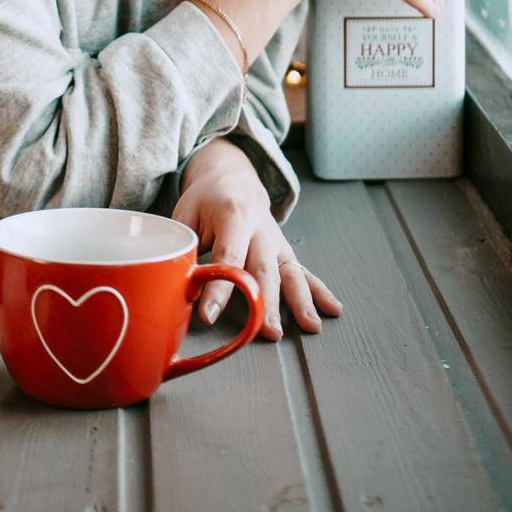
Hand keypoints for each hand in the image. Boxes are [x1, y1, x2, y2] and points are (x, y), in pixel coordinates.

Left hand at [171, 141, 342, 338]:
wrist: (233, 179)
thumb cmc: (205, 200)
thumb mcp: (186, 214)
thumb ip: (185, 247)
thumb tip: (179, 285)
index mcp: (234, 216)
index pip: (228, 256)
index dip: (219, 288)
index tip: (209, 315)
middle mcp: (261, 228)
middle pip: (265, 269)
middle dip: (268, 302)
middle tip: (268, 331)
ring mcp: (276, 241)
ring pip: (290, 272)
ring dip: (300, 301)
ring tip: (310, 326)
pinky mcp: (284, 251)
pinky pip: (303, 271)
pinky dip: (319, 291)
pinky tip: (332, 308)